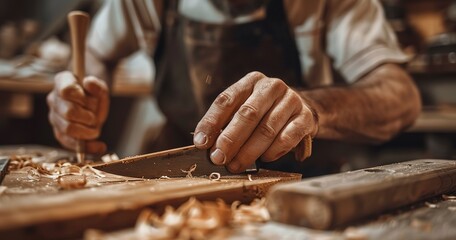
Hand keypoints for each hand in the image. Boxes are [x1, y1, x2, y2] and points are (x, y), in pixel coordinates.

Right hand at [47, 71, 109, 153]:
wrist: (95, 106)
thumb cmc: (95, 95)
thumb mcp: (101, 88)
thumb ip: (97, 85)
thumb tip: (88, 83)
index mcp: (62, 82)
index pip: (66, 90)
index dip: (81, 98)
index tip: (90, 100)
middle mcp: (54, 99)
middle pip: (68, 112)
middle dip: (87, 117)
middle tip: (95, 117)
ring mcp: (54, 116)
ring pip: (68, 128)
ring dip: (87, 131)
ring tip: (96, 128)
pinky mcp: (59, 132)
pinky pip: (69, 143)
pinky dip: (86, 147)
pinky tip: (99, 146)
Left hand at [193, 71, 317, 172]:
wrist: (300, 110)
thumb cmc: (264, 113)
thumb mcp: (242, 110)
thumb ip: (224, 124)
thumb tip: (204, 144)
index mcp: (251, 81)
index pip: (226, 100)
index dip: (211, 122)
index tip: (201, 143)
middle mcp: (272, 86)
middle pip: (248, 114)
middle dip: (230, 139)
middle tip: (218, 158)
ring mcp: (291, 100)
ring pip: (267, 129)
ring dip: (249, 151)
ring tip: (236, 165)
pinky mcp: (306, 117)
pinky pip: (287, 138)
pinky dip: (273, 152)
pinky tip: (264, 159)